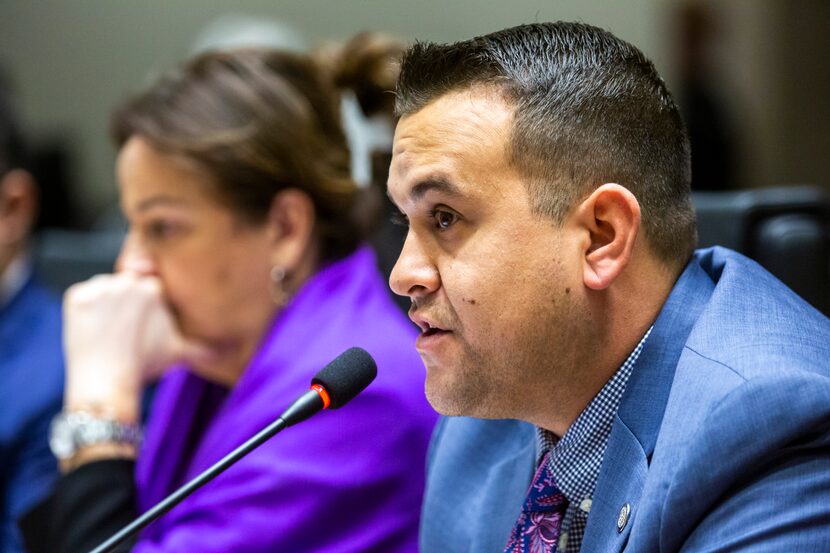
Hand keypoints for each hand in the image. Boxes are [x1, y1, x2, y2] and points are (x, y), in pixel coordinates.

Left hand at [63, 272, 214, 421]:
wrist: (107, 383)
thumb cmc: (146, 366)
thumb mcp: (181, 352)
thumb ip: (208, 345)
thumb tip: (234, 348)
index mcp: (155, 289)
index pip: (152, 286)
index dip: (148, 307)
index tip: (144, 324)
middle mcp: (129, 282)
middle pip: (129, 285)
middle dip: (128, 304)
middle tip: (127, 331)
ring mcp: (100, 288)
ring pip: (106, 288)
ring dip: (107, 304)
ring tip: (111, 332)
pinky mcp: (77, 296)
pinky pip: (82, 295)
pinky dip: (85, 310)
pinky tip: (94, 329)